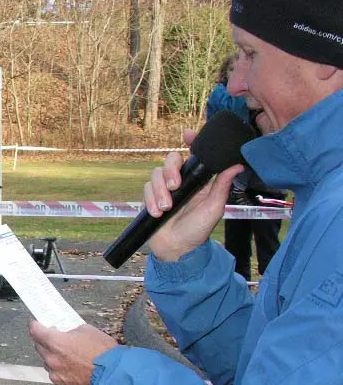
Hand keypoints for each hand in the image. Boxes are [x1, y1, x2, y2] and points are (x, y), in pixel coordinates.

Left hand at [28, 320, 116, 384]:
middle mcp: (52, 360)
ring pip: (49, 363)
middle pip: (39, 347)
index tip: (35, 323)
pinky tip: (76, 370)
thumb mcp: (88, 331)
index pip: (35, 331)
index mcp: (56, 343)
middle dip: (46, 342)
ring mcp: (56, 375)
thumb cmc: (105, 356)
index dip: (34, 325)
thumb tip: (68, 331)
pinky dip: (63, 373)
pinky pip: (58, 377)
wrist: (115, 378)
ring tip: (73, 358)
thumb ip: (72, 330)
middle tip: (56, 339)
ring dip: (55, 359)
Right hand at [143, 137, 244, 262]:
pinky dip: (150, 200)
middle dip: (169, 171)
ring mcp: (165, 189)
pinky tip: (157, 213)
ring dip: (159, 191)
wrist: (176, 249)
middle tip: (174, 186)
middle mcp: (182, 181)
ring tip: (165, 208)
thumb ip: (222, 185)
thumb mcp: (214, 208)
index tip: (186, 135)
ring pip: (155, 174)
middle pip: (170, 160)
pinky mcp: (151, 197)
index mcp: (198, 180)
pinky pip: (146, 189)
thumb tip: (237, 165)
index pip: (194, 155)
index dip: (190, 141)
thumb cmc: (198, 230)